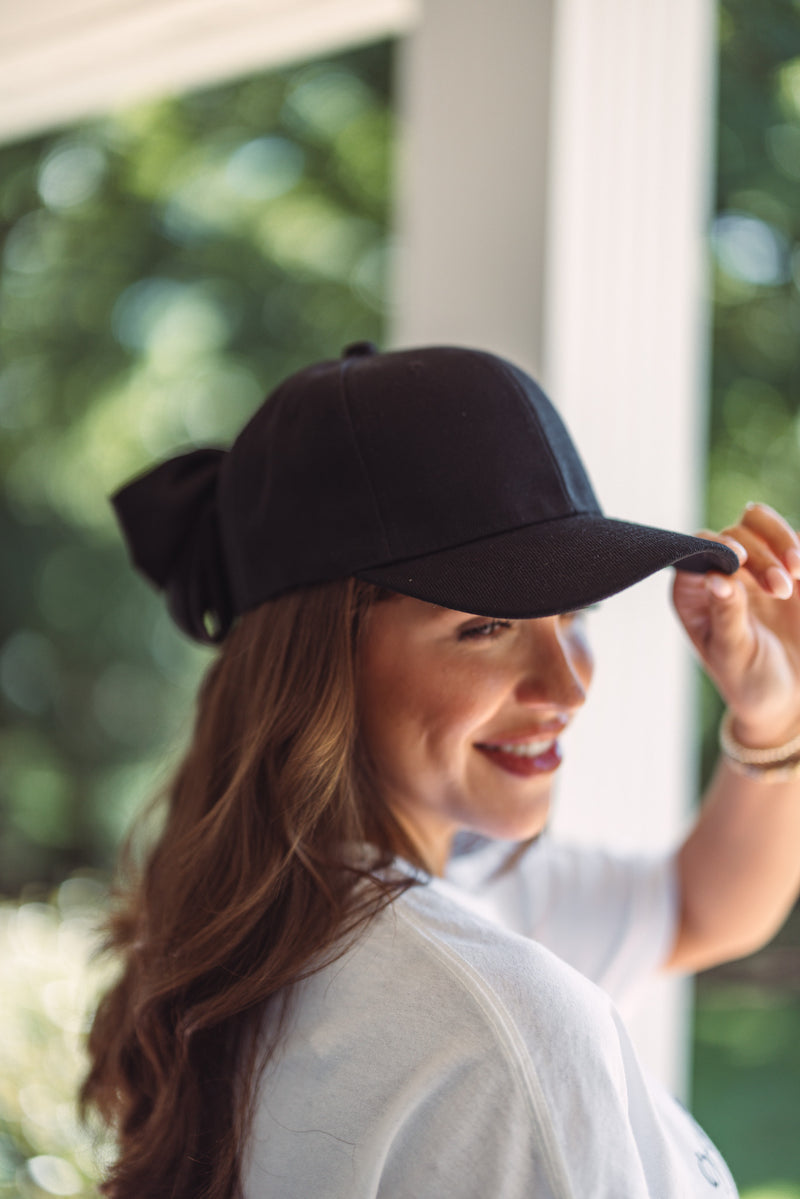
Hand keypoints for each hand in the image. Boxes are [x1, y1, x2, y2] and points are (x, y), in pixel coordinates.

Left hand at [672, 502, 799, 747]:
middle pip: (733, 536)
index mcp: (692, 593)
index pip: (696, 552)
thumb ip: (727, 615)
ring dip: (781, 540)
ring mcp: (753, 565)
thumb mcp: (734, 654)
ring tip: (797, 572)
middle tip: (781, 590)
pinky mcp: (786, 565)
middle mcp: (719, 572)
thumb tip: (716, 578)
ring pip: (759, 524)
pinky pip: (791, 539)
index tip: (739, 560)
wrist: (788, 696)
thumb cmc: (749, 680)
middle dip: (759, 557)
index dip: (715, 548)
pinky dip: (799, 546)